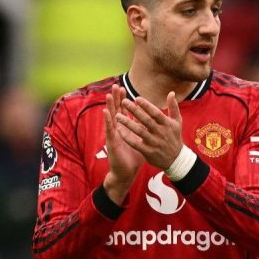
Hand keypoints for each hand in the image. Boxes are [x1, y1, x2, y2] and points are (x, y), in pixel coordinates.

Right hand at [103, 84, 143, 202]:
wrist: (127, 172)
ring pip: (111, 118)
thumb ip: (145, 130)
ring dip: (110, 106)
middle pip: (117, 111)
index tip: (125, 89)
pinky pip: (109, 130)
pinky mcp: (112, 142)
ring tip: (109, 95)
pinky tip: (106, 112)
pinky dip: (107, 120)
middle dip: (117, 99)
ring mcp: (114, 135)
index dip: (125, 100)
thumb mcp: (142, 141)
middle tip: (116, 86)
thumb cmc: (134, 156)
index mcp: (126, 128)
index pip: (125, 111)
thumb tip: (152, 121)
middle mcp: (119, 129)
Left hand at [116, 92, 182, 169]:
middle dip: (134, 110)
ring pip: (139, 131)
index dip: (146, 105)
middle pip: (146, 120)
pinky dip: (127, 137)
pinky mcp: (148, 152)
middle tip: (123, 101)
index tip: (136, 98)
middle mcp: (161, 133)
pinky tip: (118, 130)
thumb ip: (173, 107)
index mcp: (167, 124)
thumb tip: (171, 92)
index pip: (156, 112)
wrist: (175, 159)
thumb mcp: (177, 122)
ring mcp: (154, 143)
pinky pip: (135, 143)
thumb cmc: (174, 137)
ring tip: (117, 116)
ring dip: (127, 123)